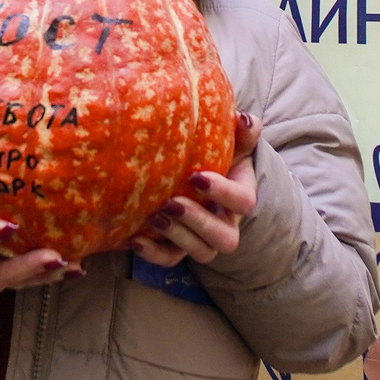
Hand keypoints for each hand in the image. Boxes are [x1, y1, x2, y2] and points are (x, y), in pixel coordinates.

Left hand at [130, 114, 260, 267]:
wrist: (199, 174)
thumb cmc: (217, 154)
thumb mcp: (232, 141)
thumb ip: (244, 129)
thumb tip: (243, 119)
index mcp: (240, 197)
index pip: (243, 202)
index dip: (222, 193)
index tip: (197, 176)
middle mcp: (227, 224)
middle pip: (224, 238)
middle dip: (197, 222)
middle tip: (171, 203)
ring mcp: (204, 240)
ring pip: (201, 253)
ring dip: (177, 237)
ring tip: (154, 217)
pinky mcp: (180, 248)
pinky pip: (171, 260)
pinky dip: (154, 255)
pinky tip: (134, 239)